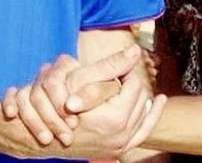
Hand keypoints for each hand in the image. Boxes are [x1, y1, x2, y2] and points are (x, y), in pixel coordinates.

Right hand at [3, 45, 166, 156]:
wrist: (43, 136)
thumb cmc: (58, 105)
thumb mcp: (82, 81)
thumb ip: (111, 65)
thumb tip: (136, 50)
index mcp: (116, 118)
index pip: (134, 84)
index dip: (127, 71)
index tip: (122, 63)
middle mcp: (122, 135)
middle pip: (140, 99)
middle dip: (133, 85)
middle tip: (127, 74)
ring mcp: (121, 145)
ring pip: (143, 114)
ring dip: (144, 99)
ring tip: (144, 83)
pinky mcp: (118, 151)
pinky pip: (143, 132)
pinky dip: (151, 117)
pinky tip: (157, 102)